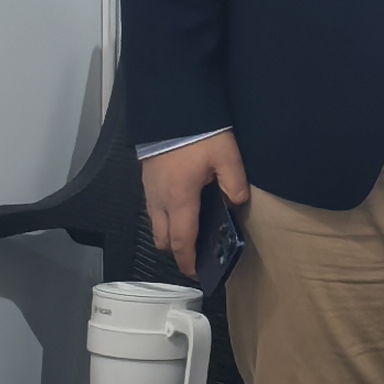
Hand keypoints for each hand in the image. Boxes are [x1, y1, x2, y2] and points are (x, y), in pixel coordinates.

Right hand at [144, 134, 249, 270]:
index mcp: (180, 200)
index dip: (189, 262)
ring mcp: (150, 191)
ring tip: (190, 229)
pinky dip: (164, 217)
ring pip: (155, 225)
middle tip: (197, 252)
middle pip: (163, 240)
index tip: (198, 274)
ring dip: (169, 234)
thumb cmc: (198, 134)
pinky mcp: (146, 180)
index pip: (182, 242)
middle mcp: (160, 201)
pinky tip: (181, 206)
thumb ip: (234, 184)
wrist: (170, 109)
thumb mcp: (226, 156)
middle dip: (178, 252)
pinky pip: (152, 209)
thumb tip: (236, 203)